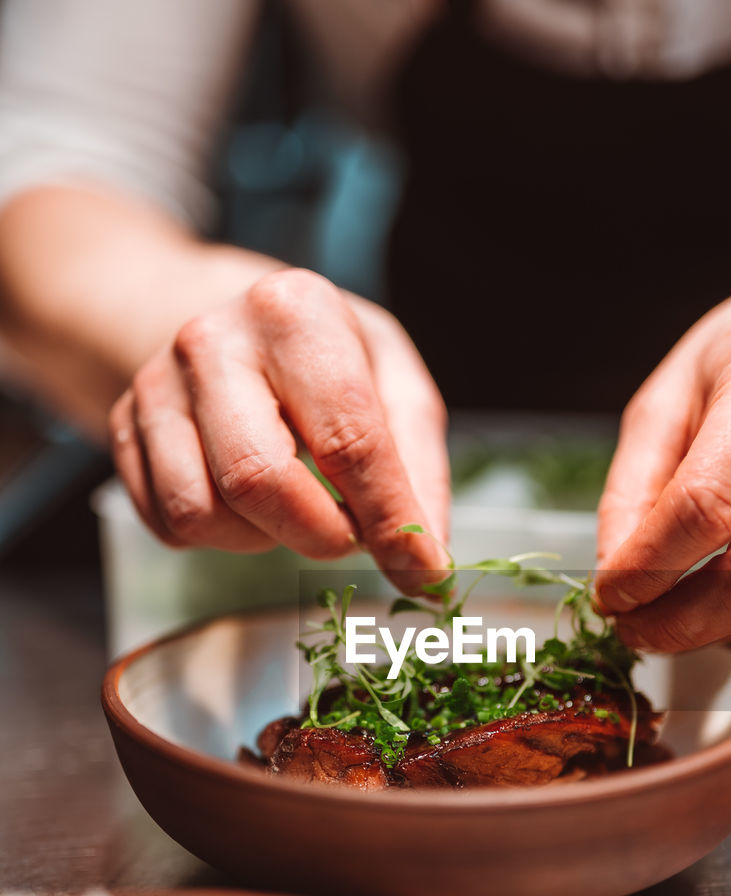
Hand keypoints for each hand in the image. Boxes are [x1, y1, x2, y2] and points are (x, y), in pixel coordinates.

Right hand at [108, 268, 448, 588]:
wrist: (228, 325)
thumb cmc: (325, 358)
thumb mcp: (393, 383)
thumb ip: (418, 468)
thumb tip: (424, 557)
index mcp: (295, 313)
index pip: (348, 438)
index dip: (388, 518)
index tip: (420, 568)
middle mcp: (214, 340)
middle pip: (259, 479)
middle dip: (318, 534)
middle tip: (347, 534)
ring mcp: (156, 385)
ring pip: (201, 512)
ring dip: (261, 538)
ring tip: (291, 505)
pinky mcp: (125, 428)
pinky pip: (169, 524)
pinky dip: (218, 536)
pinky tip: (245, 502)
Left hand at [595, 253, 730, 649]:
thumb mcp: (674, 392)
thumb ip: (636, 484)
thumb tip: (617, 571)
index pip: (706, 506)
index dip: (647, 569)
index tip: (610, 596)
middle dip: (685, 621)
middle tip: (636, 630)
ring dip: (722, 624)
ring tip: (671, 614)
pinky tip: (726, 591)